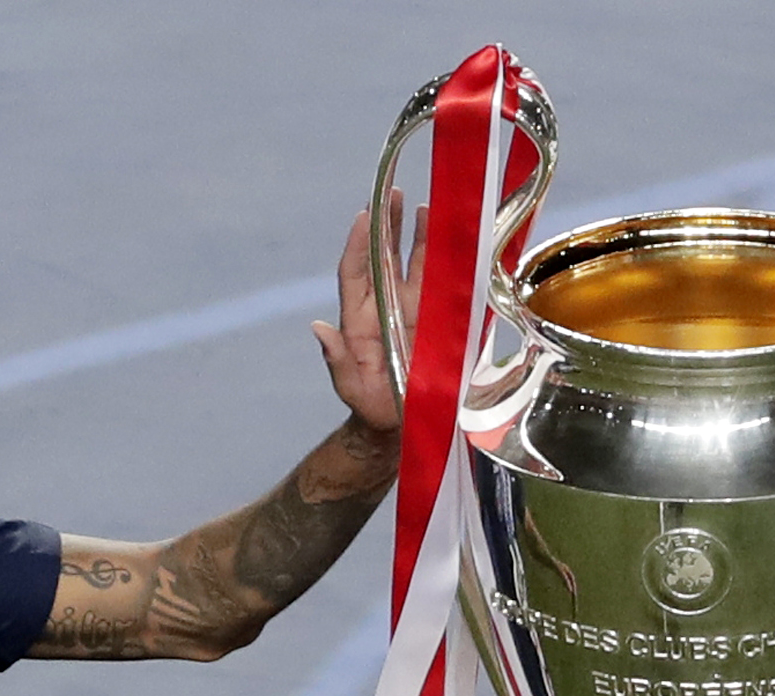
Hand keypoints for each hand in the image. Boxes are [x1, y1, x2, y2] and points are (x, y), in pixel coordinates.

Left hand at [312, 191, 425, 439]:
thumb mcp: (349, 386)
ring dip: (418, 236)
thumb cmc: (370, 405)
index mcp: (358, 319)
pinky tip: (456, 242)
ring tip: (425, 207)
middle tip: (393, 193)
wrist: (399, 424)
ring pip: (413, 265)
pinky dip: (447, 262)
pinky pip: (440, 286)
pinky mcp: (435, 320)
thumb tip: (318, 328)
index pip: (355, 272)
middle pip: (384, 258)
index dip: (358, 244)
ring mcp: (411, 311)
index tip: (364, 215)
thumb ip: (336, 359)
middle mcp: (384, 307)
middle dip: (387, 225)